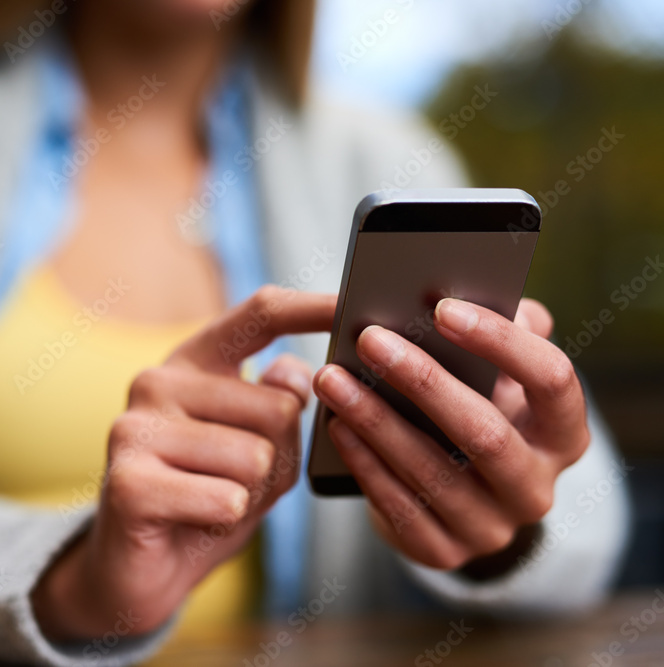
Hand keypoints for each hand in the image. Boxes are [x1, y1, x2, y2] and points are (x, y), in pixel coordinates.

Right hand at [31, 286, 335, 638]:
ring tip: (210, 503)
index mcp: (194, 363)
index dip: (311, 306)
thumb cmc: (206, 502)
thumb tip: (299, 371)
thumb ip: (280, 409)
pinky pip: (226, 498)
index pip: (259, 315)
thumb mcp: (260, 452)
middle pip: (277, 407)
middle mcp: (157, 380)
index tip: (354, 300)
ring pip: (256, 457)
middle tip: (235, 484)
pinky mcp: (127, 480)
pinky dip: (225, 521)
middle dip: (278, 461)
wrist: (139, 572)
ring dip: (251, 496)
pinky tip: (191, 522)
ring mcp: (135, 427)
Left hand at [312, 297, 588, 570]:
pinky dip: (364, 461)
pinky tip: (336, 425)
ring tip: (331, 377)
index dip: (502, 342)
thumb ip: (504, 330)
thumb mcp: (499, 377)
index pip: (553, 381)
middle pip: (484, 432)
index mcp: (563, 433)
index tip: (442, 307)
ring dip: (375, 419)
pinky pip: (399, 505)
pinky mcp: (444, 552)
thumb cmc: (477, 413)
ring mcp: (492, 528)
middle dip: (423, 381)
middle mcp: (536, 487)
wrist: (459, 501)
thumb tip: (479, 290)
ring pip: (431, 470)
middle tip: (369, 338)